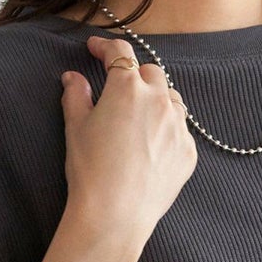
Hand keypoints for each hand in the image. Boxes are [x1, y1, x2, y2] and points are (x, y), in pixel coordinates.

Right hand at [60, 34, 197, 242]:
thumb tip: (73, 78)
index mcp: (127, 88)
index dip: (105, 47)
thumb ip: (76, 96)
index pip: (120, 53)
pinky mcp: (188, 152)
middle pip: (150, 73)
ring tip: (140, 115)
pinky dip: (167, 130)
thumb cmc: (90, 171)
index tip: (96, 49)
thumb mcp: (76, 128)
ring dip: (157, 99)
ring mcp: (178, 126)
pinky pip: (181, 130)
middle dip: (134, 75)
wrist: (114, 215)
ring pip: (171, 99)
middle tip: (118, 88)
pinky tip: (152, 145)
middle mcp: (159, 100)